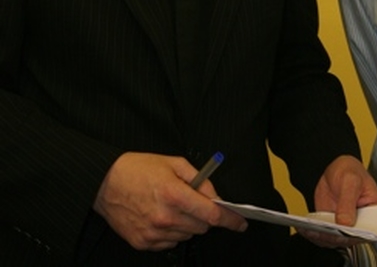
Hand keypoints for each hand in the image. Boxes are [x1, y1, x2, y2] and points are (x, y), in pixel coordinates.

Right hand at [93, 152, 246, 250]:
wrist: (105, 183)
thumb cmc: (138, 169)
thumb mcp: (173, 163)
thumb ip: (199, 178)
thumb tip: (214, 195)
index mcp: (174, 194)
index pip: (212, 214)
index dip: (230, 219)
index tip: (241, 222)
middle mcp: (166, 217)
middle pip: (202, 227)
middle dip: (204, 215)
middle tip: (193, 201)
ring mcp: (154, 233)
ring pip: (187, 235)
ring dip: (188, 223)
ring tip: (171, 205)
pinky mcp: (144, 243)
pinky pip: (170, 242)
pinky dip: (172, 231)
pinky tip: (160, 215)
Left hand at [300, 154, 376, 248]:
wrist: (333, 171)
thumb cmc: (349, 171)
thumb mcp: (351, 180)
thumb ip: (348, 201)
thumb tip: (346, 223)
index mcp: (376, 210)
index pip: (375, 228)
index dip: (365, 233)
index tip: (352, 231)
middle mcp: (363, 223)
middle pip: (355, 238)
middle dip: (342, 236)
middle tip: (330, 230)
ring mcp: (348, 227)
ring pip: (338, 240)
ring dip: (326, 237)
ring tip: (314, 229)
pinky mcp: (334, 228)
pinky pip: (326, 237)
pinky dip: (316, 235)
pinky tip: (307, 228)